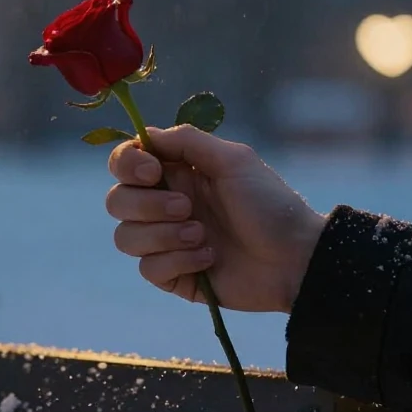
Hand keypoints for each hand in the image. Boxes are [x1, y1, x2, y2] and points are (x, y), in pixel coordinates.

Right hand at [106, 125, 325, 313]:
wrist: (295, 258)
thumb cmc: (270, 204)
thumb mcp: (234, 160)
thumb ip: (187, 140)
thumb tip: (144, 136)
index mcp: (177, 173)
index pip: (124, 163)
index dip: (127, 165)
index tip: (152, 172)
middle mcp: (165, 205)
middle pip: (116, 201)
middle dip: (147, 205)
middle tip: (187, 207)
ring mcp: (167, 242)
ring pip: (126, 237)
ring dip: (163, 235)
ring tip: (202, 235)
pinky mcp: (174, 275)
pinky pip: (148, 269)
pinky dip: (178, 261)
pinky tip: (209, 258)